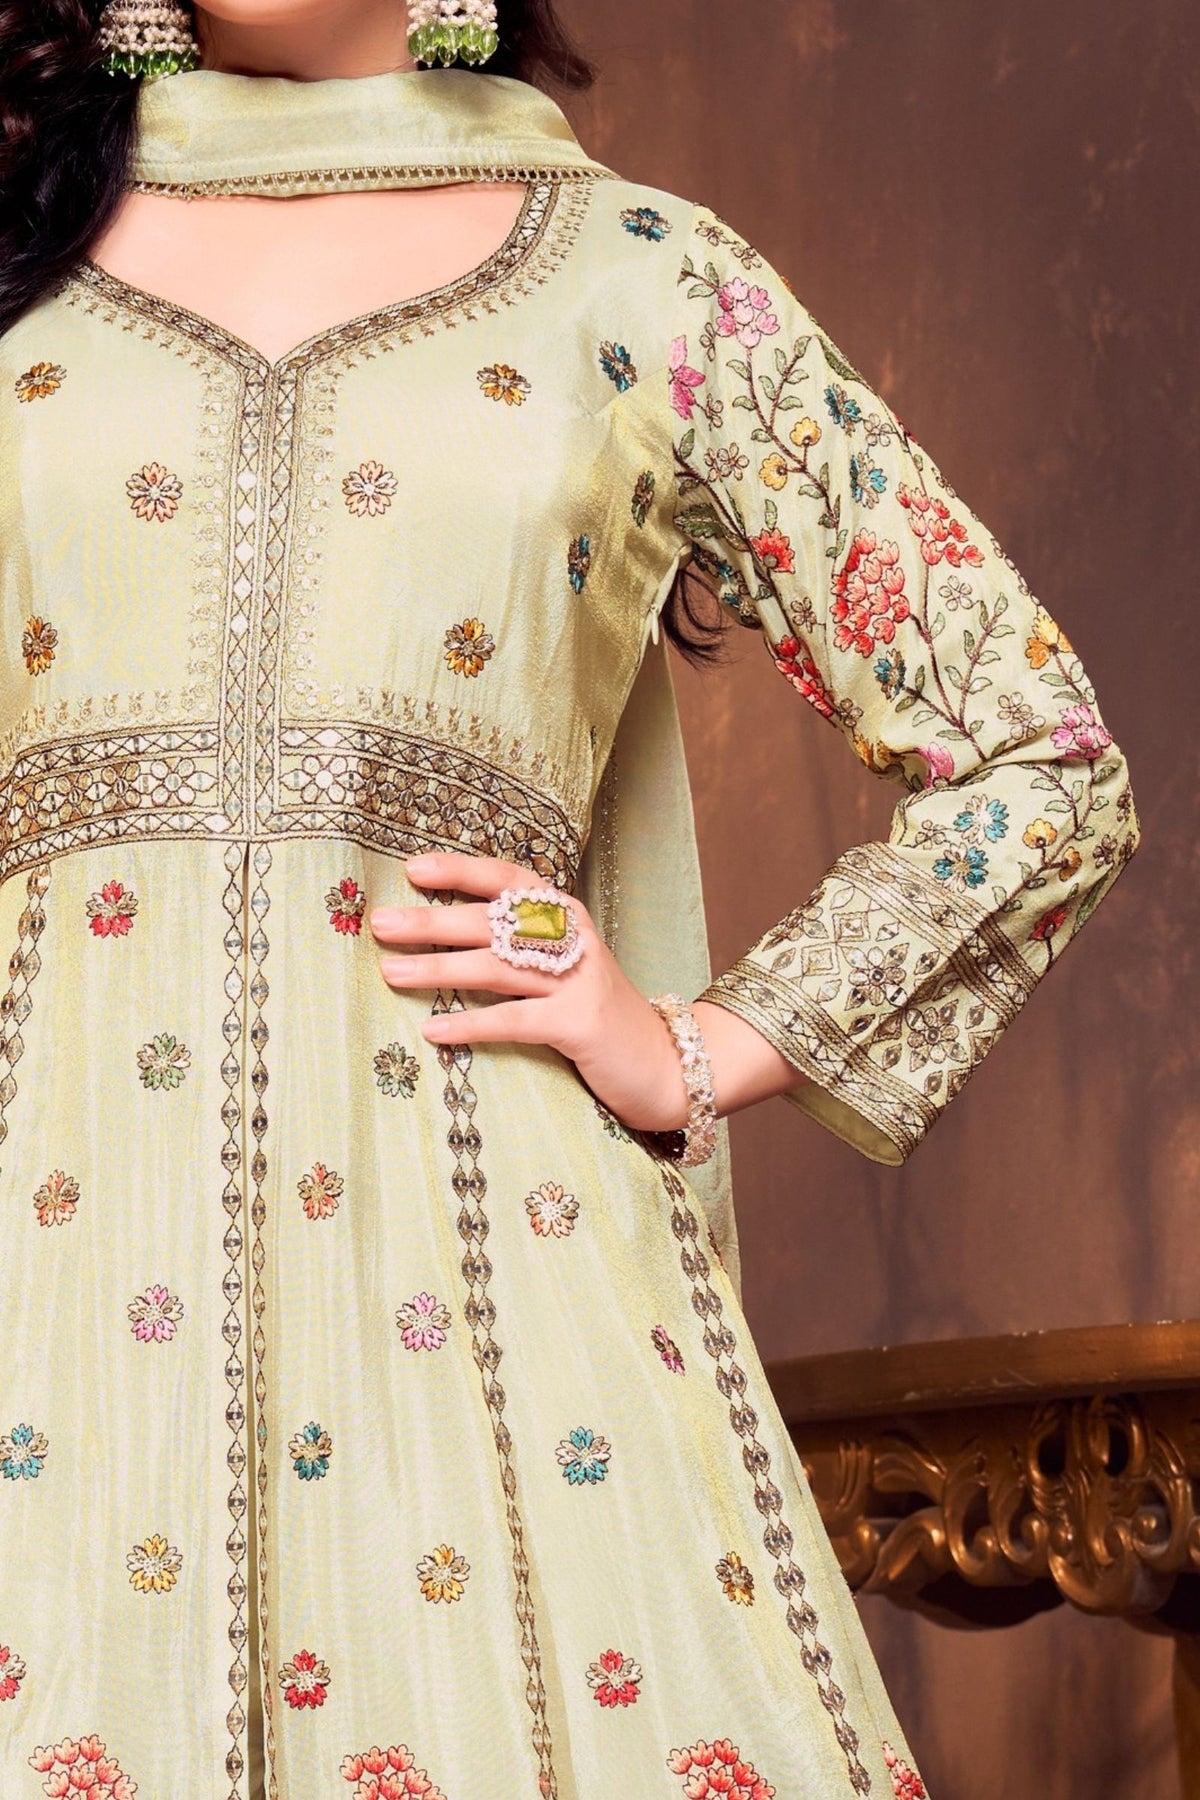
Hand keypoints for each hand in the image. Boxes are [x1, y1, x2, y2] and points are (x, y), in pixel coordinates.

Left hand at [370, 851, 693, 1133]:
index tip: (413, 868)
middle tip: (382, 925)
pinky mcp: (580, 1024)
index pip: (510, 879)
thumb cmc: (594, 1012)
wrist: (660, 1062)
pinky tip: (432, 1030)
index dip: (462, 870)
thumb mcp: (563, 967)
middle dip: (432, 922)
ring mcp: (578, 980)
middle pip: (493, 921)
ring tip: (390, 972)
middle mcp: (574, 939)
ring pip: (496, 967)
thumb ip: (519, 945)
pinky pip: (513, 1020)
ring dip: (437, 968)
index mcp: (566, 915)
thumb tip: (439, 931)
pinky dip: (470, 1024)